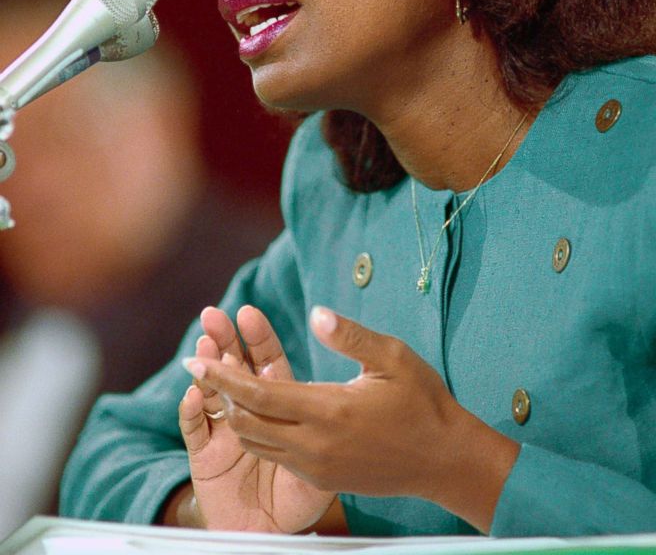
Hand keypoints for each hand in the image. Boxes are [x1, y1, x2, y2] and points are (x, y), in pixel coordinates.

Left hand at [186, 307, 518, 532]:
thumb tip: (315, 314)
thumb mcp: (392, 357)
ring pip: (257, 442)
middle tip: (200, 363)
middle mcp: (315, 445)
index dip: (223, 376)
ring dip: (236, 413)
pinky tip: (259, 408)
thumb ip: (350, 335)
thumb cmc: (422, 402)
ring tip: (224, 382)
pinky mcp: (323, 480)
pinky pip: (277, 455)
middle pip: (246, 422)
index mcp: (329, 411)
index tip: (196, 358)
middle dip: (219, 392)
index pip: (259, 395)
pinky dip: (258, 431)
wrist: (444, 460)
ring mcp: (317, 467)